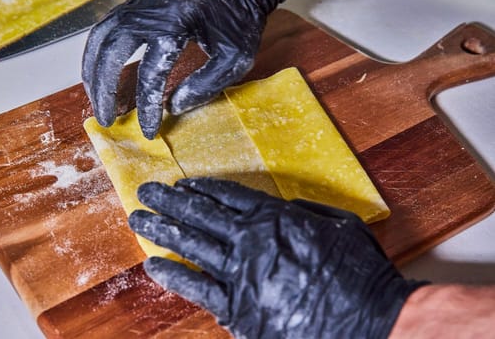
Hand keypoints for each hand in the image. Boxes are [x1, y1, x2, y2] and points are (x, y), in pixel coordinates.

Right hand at [82, 0, 287, 139]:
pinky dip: (98, 53)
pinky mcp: (137, 1)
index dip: (147, 107)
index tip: (149, 131)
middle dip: (104, 90)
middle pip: (109, 53)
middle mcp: (148, 11)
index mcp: (174, 24)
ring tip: (98, 99)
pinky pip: (106, 28)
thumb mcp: (235, 56)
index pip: (151, 74)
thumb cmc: (241, 17)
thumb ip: (206, 84)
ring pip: (99, 37)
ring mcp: (139, 2)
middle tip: (107, 118)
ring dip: (93, 72)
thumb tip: (173, 107)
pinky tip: (103, 72)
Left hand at [129, 178, 426, 338]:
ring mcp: (240, 273)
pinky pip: (197, 287)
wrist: (368, 321)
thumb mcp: (341, 225)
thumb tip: (283, 208)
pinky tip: (152, 265)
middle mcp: (251, 240)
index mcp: (276, 217)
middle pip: (201, 214)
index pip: (230, 195)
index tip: (184, 185)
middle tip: (147, 192)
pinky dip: (173, 276)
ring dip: (162, 230)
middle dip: (170, 202)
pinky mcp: (237, 307)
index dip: (203, 188)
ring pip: (191, 245)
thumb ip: (306, 212)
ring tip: (139, 219)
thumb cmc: (360, 272)